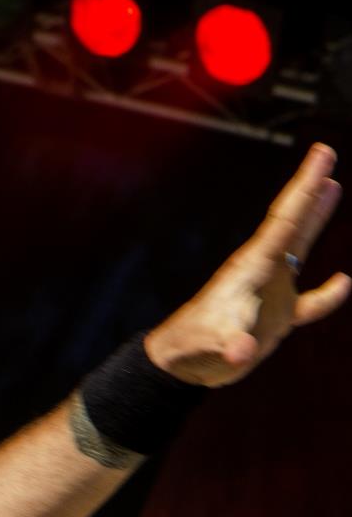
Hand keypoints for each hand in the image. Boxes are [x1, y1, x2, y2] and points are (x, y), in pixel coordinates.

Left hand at [145, 143, 350, 385]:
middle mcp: (263, 270)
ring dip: (317, 218)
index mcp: (253, 265)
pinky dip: (328, 295)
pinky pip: (310, 302)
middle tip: (324, 153)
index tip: (322, 153)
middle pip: (293, 220)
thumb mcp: (214, 345)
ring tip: (332, 187)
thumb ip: (232, 346)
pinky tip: (344, 281)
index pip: (286, 218)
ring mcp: (271, 291)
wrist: (181, 363)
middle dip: (310, 188)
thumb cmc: (194, 347)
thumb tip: (242, 352)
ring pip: (300, 247)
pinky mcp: (275, 317)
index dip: (306, 186)